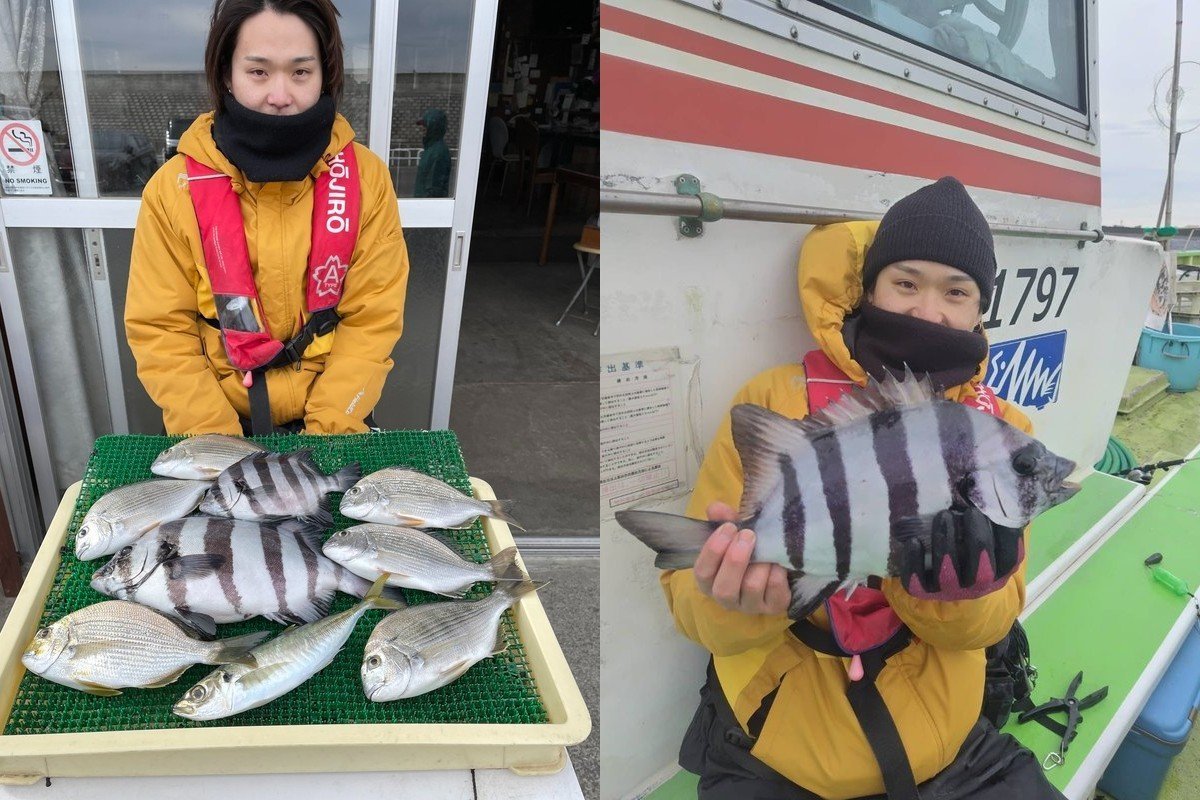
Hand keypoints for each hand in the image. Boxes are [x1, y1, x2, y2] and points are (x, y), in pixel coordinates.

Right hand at [693, 501, 790, 614]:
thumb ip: (724, 520)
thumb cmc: (749, 549)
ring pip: (751, 588)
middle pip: (724, 589)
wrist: (778, 564)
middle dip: (735, 560)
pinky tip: (778, 562)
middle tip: (748, 534)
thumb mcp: (735, 534)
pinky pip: (774, 591)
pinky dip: (777, 573)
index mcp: (710, 580)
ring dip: (759, 564)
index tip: (728, 528)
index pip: (702, 573)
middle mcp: (727, 598)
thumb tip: (715, 508)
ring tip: (766, 548)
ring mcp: (750, 606)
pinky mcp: (774, 607)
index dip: (713, 550)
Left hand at [898, 506, 1023, 600]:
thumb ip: (997, 512)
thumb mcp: (986, 527)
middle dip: (977, 541)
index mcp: (998, 571)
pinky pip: (916, 582)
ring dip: (945, 545)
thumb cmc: (967, 537)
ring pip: (948, 576)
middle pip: (982, 573)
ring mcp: (949, 590)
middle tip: (969, 511)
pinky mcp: (922, 591)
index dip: (1006, 537)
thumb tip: (1010, 477)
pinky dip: (914, 562)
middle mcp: (976, 586)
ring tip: (943, 515)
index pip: (1010, 560)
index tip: (997, 511)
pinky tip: (913, 540)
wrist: (936, 570)